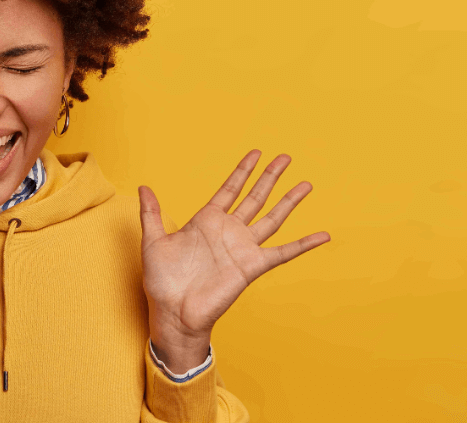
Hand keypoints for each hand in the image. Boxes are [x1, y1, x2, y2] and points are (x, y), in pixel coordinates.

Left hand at [138, 150, 328, 372]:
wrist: (173, 312)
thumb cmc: (162, 281)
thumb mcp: (153, 241)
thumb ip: (151, 213)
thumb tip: (144, 187)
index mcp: (206, 221)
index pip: (229, 189)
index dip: (242, 171)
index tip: (256, 153)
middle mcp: (228, 231)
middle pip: (255, 197)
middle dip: (270, 177)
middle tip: (285, 157)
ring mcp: (242, 248)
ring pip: (272, 218)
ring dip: (289, 201)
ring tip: (306, 184)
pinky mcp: (252, 266)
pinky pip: (284, 253)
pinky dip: (304, 244)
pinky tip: (322, 235)